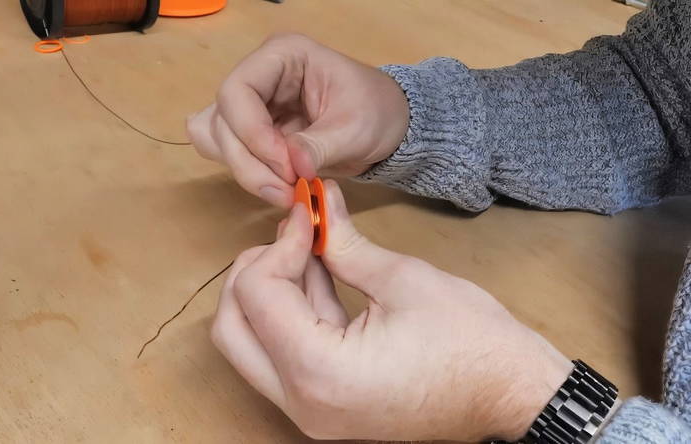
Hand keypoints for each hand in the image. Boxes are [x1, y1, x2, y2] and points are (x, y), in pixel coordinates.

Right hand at [187, 34, 409, 207]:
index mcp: (283, 56)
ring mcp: (252, 105)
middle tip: (287, 191)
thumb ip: (321, 146)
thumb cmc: (377, 112)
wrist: (388, 127)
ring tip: (284, 190)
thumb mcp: (357, 129)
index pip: (238, 91)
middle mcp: (259, 76)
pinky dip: (245, 171)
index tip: (286, 167)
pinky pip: (227, 152)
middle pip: (222, 121)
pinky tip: (274, 184)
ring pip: (219, 140)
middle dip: (250, 162)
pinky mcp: (253, 132)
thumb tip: (292, 166)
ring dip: (246, 171)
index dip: (252, 134)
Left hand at [211, 180, 572, 441]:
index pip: (256, 295)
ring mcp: (312, 411)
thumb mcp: (404, 280)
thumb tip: (316, 204)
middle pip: (232, 328)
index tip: (307, 218)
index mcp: (320, 372)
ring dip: (272, 291)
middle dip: (255, 272)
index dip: (278, 245)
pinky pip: (284, 356)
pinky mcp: (326, 406)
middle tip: (295, 237)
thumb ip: (344, 242)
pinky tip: (323, 276)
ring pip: (251, 344)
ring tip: (315, 249)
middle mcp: (303, 402)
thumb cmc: (473, 345)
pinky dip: (292, 315)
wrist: (513, 396)